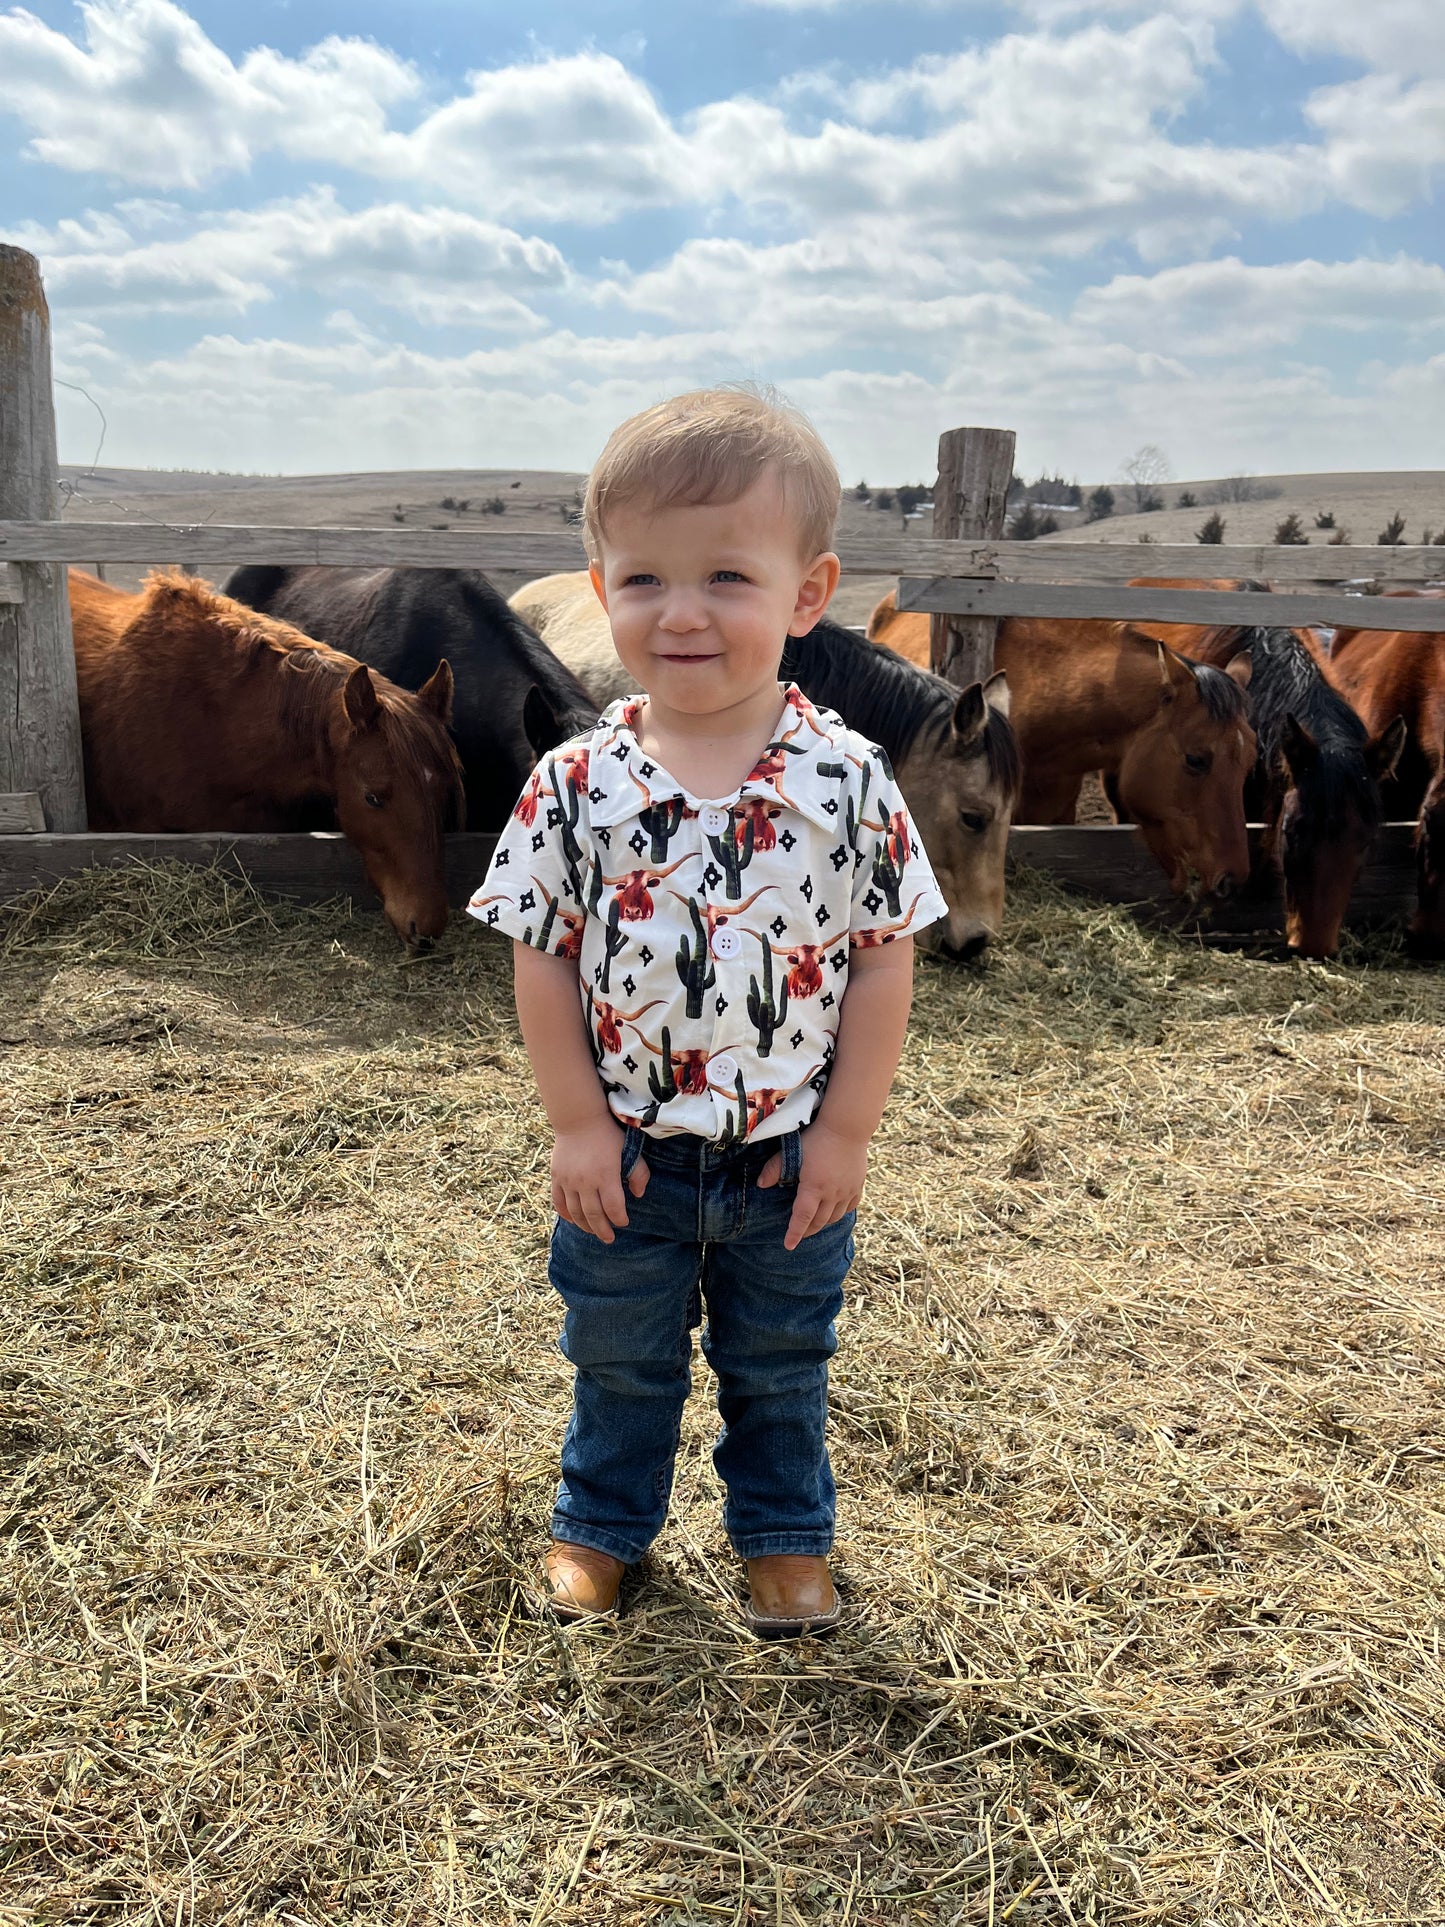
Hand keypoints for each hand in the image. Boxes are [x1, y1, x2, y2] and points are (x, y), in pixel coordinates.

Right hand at [552, 1120, 650, 1242]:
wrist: (579, 1119)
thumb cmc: (608, 1135)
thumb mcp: (629, 1150)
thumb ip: (638, 1172)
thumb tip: (638, 1194)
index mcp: (606, 1175)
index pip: (614, 1207)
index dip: (619, 1219)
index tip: (623, 1222)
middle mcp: (586, 1182)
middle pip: (594, 1215)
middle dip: (603, 1230)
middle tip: (609, 1238)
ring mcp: (569, 1181)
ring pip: (576, 1212)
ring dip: (585, 1226)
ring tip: (593, 1232)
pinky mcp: (556, 1177)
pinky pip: (559, 1202)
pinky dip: (566, 1214)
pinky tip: (573, 1220)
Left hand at [758, 1121, 866, 1250]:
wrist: (847, 1128)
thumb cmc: (817, 1138)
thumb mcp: (793, 1151)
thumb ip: (774, 1168)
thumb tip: (761, 1184)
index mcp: (814, 1187)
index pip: (802, 1217)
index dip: (795, 1233)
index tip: (789, 1245)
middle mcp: (832, 1194)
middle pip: (818, 1221)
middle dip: (807, 1230)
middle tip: (799, 1234)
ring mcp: (847, 1191)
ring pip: (834, 1217)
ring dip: (822, 1223)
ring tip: (814, 1224)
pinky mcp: (857, 1186)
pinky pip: (849, 1207)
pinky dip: (839, 1214)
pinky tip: (834, 1212)